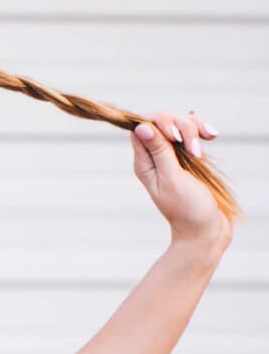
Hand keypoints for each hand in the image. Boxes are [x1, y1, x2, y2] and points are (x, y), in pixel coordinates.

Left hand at [131, 110, 230, 248]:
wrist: (206, 232)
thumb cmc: (188, 209)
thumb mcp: (172, 179)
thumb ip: (159, 152)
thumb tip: (141, 127)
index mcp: (144, 162)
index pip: (142, 127)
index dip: (160, 123)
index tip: (176, 137)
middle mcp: (155, 156)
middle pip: (163, 121)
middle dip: (182, 126)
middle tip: (196, 151)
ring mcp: (173, 155)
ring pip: (179, 123)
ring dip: (195, 127)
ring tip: (208, 143)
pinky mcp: (189, 156)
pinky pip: (192, 133)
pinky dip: (202, 130)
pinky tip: (211, 135)